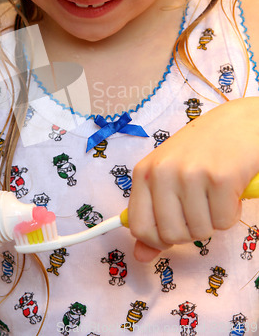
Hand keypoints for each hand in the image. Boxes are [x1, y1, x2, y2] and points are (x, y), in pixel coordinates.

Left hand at [128, 97, 258, 261]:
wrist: (239, 122)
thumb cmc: (202, 150)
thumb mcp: (168, 176)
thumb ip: (153, 215)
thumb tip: (140, 256)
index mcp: (144, 172)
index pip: (139, 227)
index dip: (158, 238)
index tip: (175, 227)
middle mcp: (163, 172)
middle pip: (171, 234)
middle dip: (190, 228)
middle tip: (201, 204)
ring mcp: (191, 174)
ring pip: (199, 231)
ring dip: (213, 219)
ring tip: (215, 192)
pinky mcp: (220, 178)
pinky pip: (223, 222)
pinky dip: (231, 212)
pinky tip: (230, 188)